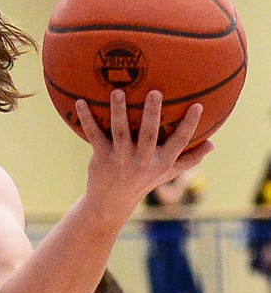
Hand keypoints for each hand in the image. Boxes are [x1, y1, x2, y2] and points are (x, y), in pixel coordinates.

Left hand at [78, 90, 210, 220]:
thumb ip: (190, 159)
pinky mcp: (102, 156)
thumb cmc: (144, 181)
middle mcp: (142, 159)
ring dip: (118, 110)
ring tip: (117, 91)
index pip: (179, 141)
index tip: (198, 105)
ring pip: (120, 130)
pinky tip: (80, 101)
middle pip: (149, 134)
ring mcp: (121, 157)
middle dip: (153, 113)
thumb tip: (213, 144)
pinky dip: (86, 118)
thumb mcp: (168, 172)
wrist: (112, 201)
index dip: (189, 125)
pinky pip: (93, 134)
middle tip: (155, 92)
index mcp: (161, 161)